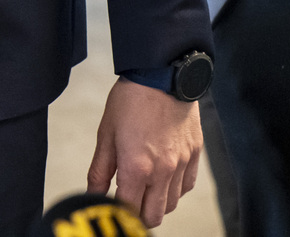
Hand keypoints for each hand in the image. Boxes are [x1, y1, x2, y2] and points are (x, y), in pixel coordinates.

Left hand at [87, 79, 202, 227]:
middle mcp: (163, 171)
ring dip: (158, 202)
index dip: (119, 211)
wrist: (162, 73)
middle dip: (139, 214)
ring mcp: (182, 163)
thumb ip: (100, 171)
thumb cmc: (130, 99)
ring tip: (145, 186)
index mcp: (137, 167)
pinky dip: (175, 188)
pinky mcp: (195, 153)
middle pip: (154, 216)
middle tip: (129, 200)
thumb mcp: (106, 134)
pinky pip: (187, 186)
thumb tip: (93, 195)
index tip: (114, 205)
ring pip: (173, 204)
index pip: (129, 210)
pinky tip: (163, 175)